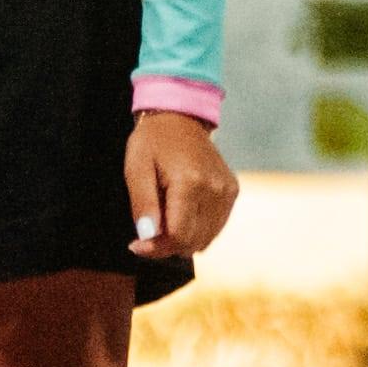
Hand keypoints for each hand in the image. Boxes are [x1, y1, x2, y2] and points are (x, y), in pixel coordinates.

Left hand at [126, 111, 236, 259]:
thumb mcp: (136, 169)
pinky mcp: (232, 191)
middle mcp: (215, 189)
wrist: (179, 118)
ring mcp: (227, 191)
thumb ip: (143, 204)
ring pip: (206, 239)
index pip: (178, 236)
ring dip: (182, 238)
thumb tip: (148, 237)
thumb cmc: (152, 142)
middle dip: (166, 245)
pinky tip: (180, 212)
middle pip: (192, 242)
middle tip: (146, 233)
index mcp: (190, 182)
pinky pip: (215, 227)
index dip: (156, 248)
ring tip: (163, 217)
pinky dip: (196, 228)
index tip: (136, 245)